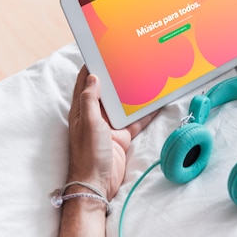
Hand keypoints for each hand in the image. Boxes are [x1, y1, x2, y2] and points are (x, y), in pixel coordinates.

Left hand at [67, 66, 156, 198]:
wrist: (98, 184)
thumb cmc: (88, 154)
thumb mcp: (88, 123)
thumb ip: (90, 100)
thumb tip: (94, 77)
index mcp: (81, 110)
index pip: (84, 83)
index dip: (91, 68)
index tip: (101, 52)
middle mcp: (95, 116)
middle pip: (106, 92)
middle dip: (115, 79)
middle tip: (128, 62)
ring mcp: (109, 127)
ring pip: (122, 105)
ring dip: (132, 94)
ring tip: (145, 77)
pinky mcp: (122, 137)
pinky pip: (136, 121)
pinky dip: (145, 113)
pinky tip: (156, 103)